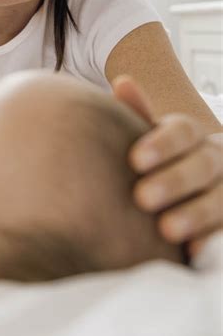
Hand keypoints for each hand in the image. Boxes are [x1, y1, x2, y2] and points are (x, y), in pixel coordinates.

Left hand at [112, 75, 222, 255]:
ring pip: (221, 199)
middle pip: (203, 164)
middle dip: (174, 181)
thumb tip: (123, 83)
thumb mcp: (150, 139)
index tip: (135, 160)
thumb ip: (139, 114)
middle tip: (142, 198)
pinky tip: (193, 252)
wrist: (192, 188)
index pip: (183, 131)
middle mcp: (217, 159)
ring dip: (196, 214)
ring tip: (166, 229)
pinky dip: (213, 241)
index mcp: (193, 136)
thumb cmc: (161, 161)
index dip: (162, 144)